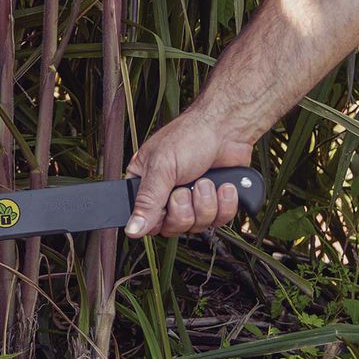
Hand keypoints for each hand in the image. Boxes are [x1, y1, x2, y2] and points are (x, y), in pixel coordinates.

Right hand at [124, 108, 252, 237]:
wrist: (226, 128)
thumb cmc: (190, 136)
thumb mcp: (161, 168)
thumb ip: (146, 201)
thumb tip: (131, 229)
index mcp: (145, 184)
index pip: (145, 220)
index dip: (158, 220)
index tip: (165, 208)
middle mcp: (167, 195)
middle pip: (172, 227)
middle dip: (184, 210)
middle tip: (185, 189)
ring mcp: (192, 201)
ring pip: (197, 226)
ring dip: (206, 203)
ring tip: (206, 180)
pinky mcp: (215, 203)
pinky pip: (219, 221)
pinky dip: (225, 204)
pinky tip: (224, 185)